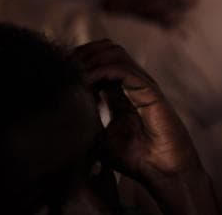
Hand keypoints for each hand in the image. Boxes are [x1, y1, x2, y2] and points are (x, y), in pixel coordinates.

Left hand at [71, 39, 203, 183]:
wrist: (163, 172)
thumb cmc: (136, 159)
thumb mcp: (101, 140)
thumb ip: (89, 122)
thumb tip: (64, 114)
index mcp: (121, 92)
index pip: (99, 60)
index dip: (78, 62)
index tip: (58, 72)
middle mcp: (133, 83)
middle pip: (107, 49)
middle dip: (83, 54)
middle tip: (64, 68)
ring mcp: (143, 84)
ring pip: (114, 52)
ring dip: (90, 59)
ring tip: (74, 74)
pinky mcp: (150, 91)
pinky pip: (123, 69)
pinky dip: (101, 71)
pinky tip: (86, 83)